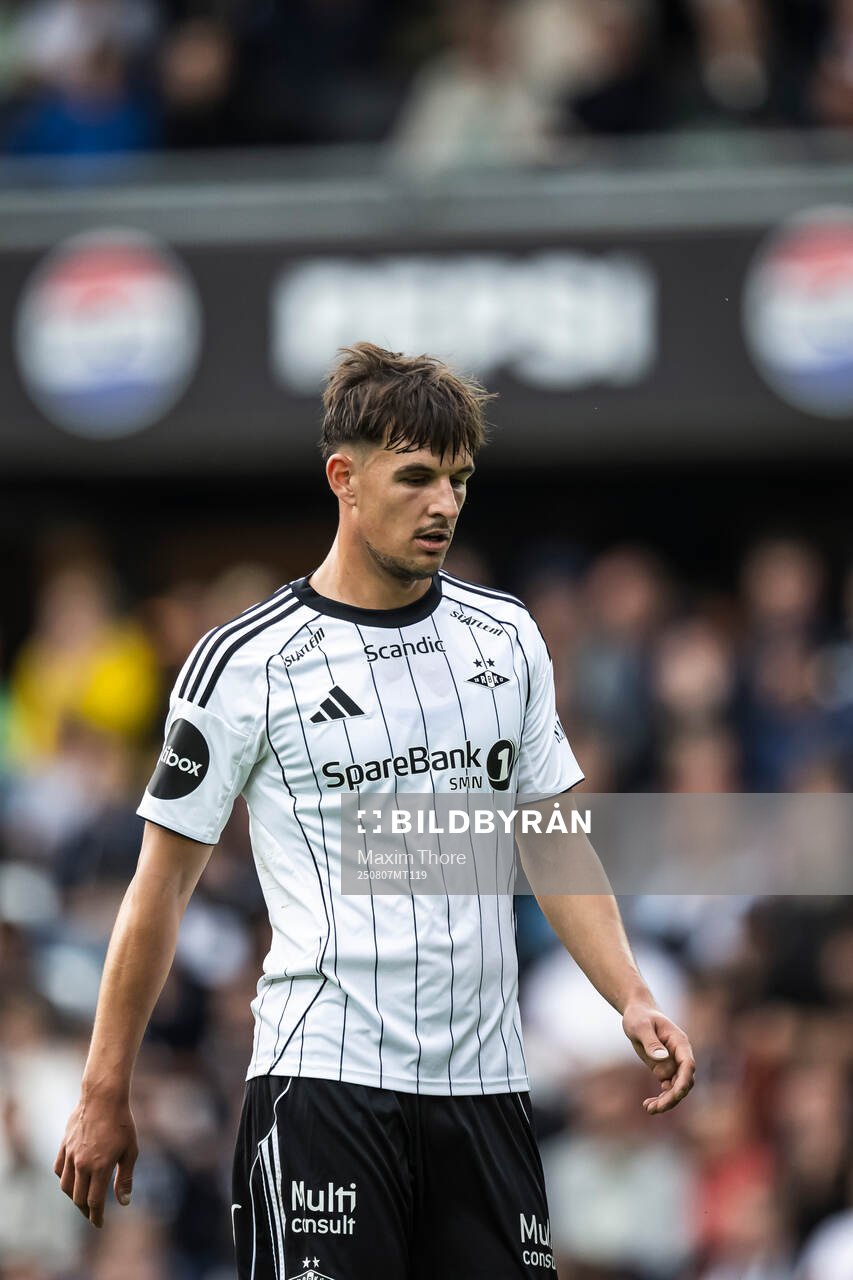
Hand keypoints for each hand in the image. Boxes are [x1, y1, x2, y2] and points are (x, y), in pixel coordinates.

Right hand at [54, 1091, 137, 1227]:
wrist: (103, 1096)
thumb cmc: (121, 1122)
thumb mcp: (130, 1150)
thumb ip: (125, 1178)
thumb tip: (124, 1202)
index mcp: (100, 1167)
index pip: (94, 1202)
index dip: (97, 1216)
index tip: (99, 1224)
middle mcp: (82, 1164)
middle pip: (78, 1198)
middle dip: (86, 1210)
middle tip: (93, 1215)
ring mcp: (70, 1155)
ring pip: (66, 1186)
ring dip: (73, 1197)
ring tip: (82, 1200)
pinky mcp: (63, 1145)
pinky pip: (58, 1170)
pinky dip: (63, 1179)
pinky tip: (71, 1180)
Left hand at [622, 1002, 695, 1114]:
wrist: (638, 1013)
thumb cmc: (639, 1016)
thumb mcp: (640, 1026)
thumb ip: (651, 1041)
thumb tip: (663, 1058)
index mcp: (679, 1042)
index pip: (688, 1064)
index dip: (684, 1081)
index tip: (676, 1094)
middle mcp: (680, 1055)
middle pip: (684, 1081)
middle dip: (672, 1097)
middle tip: (655, 1108)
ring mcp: (673, 1063)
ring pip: (676, 1088)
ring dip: (666, 1101)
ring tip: (649, 1108)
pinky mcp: (664, 1069)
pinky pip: (667, 1088)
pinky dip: (661, 1098)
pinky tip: (647, 1105)